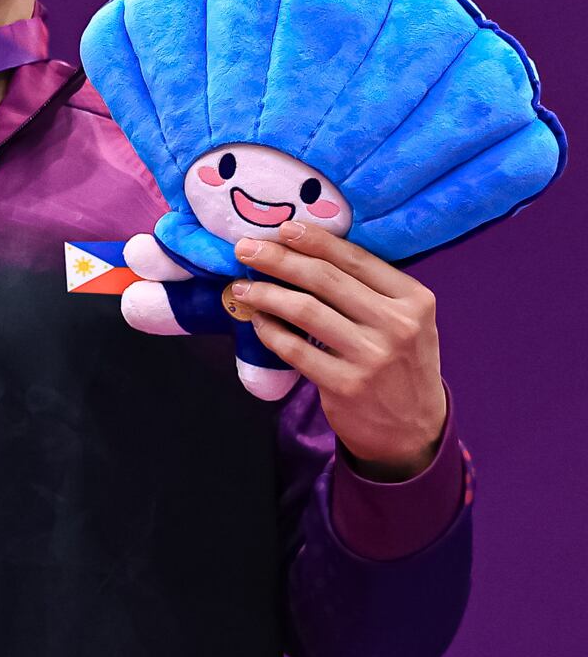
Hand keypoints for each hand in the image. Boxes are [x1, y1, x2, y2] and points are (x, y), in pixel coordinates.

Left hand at [229, 220, 448, 478]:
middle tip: (244, 248)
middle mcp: (397, 325)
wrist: (413, 428)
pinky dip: (270, 331)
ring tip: (241, 287)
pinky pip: (296, 350)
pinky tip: (256, 320)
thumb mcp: (405, 321)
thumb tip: (306, 251)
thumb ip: (370, 290)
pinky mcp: (346, 385)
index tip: (282, 228)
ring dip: (266, 294)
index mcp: (414, 299)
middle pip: (325, 279)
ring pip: (306, 311)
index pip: (356, 259)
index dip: (315, 241)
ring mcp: (372, 357)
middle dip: (279, 259)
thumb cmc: (400, 363)